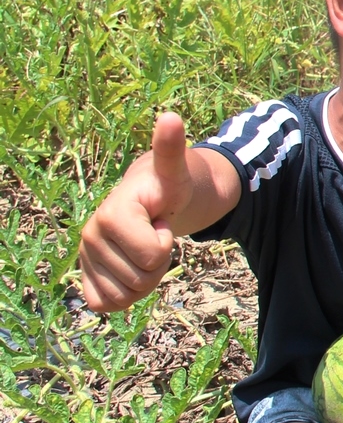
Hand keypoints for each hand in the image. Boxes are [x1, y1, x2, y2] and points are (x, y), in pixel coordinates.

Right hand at [78, 113, 194, 311]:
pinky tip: (131, 268)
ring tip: (146, 247)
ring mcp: (85, 257)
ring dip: (146, 278)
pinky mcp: (85, 276)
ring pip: (126, 296)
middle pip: (141, 280)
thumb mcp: (176, 170)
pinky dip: (125, 296)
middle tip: (156, 235)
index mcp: (109, 214)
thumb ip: (171, 150)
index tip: (161, 222)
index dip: (165, 242)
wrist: (157, 200)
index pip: (151, 256)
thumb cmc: (170, 186)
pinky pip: (106, 304)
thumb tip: (171, 117)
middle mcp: (89, 236)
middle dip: (158, 262)